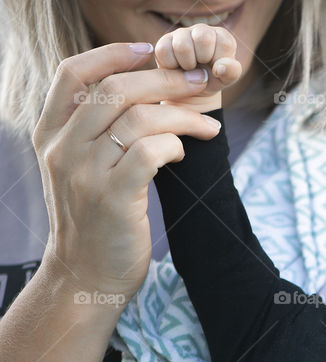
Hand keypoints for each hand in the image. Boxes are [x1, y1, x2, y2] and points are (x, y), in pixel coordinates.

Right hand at [33, 42, 224, 298]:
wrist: (87, 276)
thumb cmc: (95, 218)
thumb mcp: (80, 167)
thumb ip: (95, 130)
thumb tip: (141, 89)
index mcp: (49, 133)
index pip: (72, 73)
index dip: (113, 54)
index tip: (150, 52)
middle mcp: (62, 148)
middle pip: (116, 88)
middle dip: (166, 80)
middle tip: (200, 83)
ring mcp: (85, 172)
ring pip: (140, 117)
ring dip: (184, 116)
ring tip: (207, 128)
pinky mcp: (114, 197)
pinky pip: (151, 151)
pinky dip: (175, 145)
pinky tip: (183, 154)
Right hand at [155, 25, 241, 112]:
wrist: (191, 91)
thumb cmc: (212, 81)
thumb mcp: (226, 79)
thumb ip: (231, 72)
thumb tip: (220, 67)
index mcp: (221, 36)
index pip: (224, 43)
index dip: (219, 61)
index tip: (217, 68)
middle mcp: (201, 30)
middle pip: (203, 38)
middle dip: (203, 59)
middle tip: (202, 68)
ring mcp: (181, 34)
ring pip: (182, 45)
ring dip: (187, 64)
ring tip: (190, 69)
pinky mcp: (164, 42)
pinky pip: (164, 51)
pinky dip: (171, 65)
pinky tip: (177, 68)